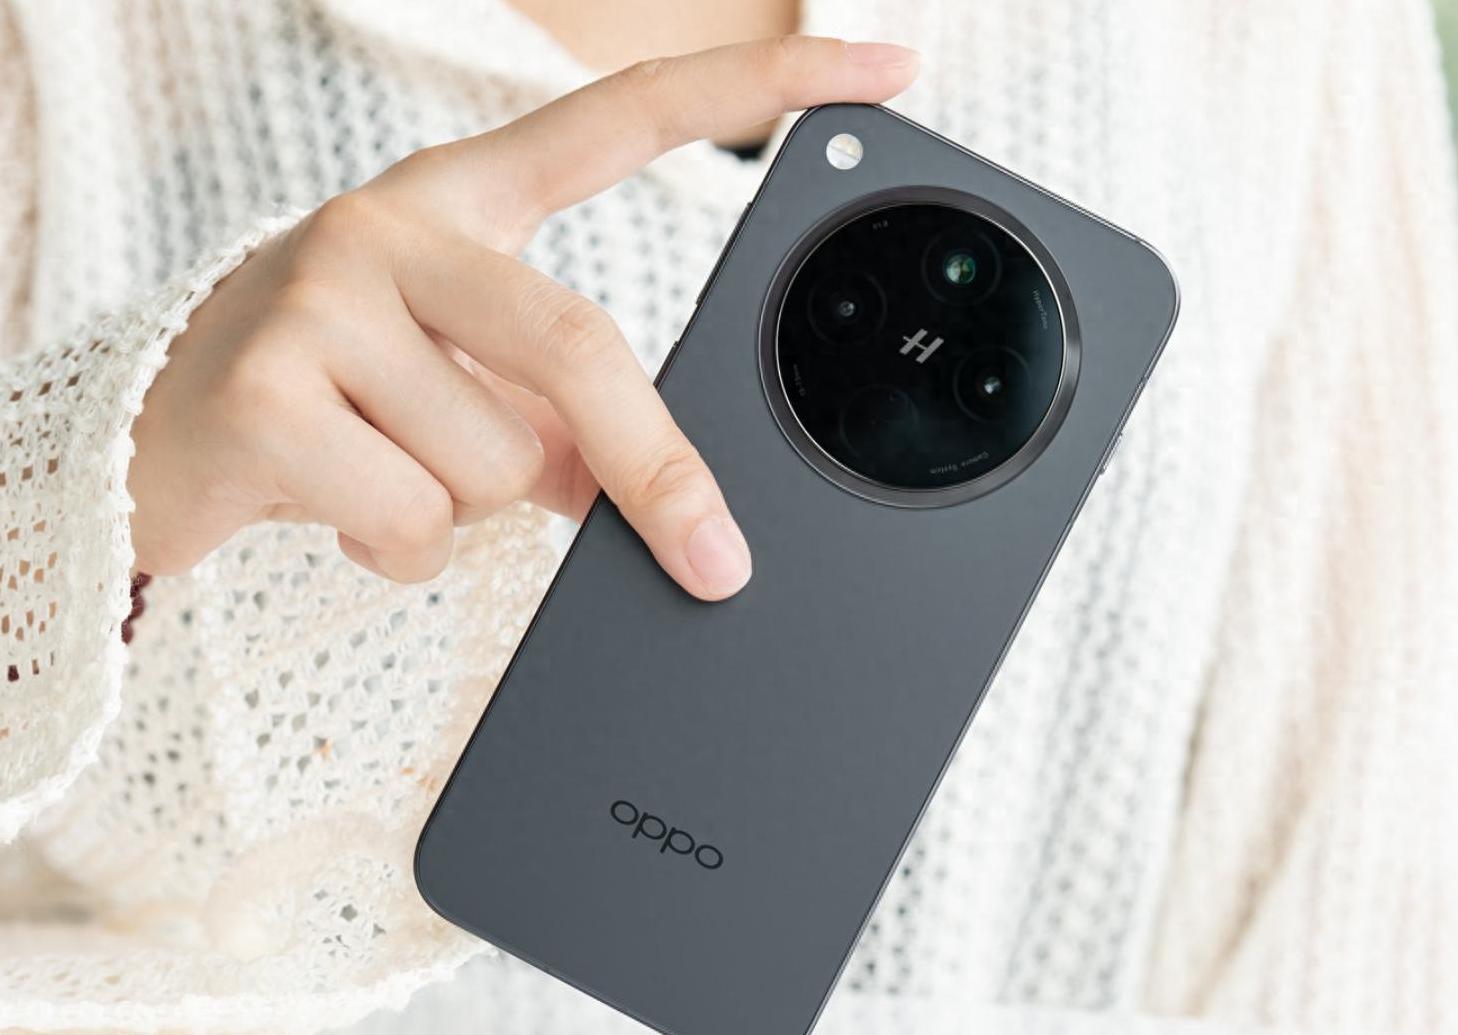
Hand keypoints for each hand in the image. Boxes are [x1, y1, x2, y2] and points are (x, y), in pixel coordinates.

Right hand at [128, 36, 918, 597]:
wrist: (159, 437)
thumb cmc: (339, 400)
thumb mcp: (469, 390)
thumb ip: (568, 422)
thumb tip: (655, 502)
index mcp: (466, 200)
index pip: (627, 117)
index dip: (758, 94)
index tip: (882, 69)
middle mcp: (395, 223)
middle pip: (579, 346)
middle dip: (652, 471)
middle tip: (712, 559)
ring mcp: (321, 296)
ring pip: (497, 463)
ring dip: (470, 511)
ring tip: (394, 478)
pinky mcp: (266, 391)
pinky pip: (414, 519)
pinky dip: (400, 551)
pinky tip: (343, 511)